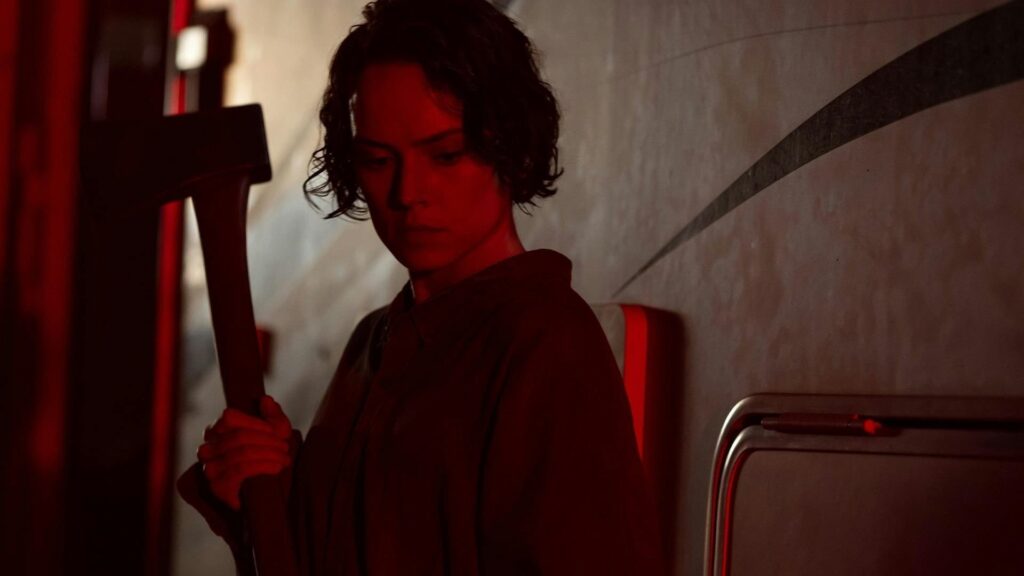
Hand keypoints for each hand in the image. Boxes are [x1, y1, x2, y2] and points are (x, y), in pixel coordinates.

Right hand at [197, 395, 292, 510]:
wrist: (270, 494)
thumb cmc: (270, 457)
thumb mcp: (277, 434)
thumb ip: (272, 415)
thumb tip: (265, 400)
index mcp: (216, 431)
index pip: (229, 418)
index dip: (256, 423)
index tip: (276, 430)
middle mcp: (207, 449)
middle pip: (239, 437)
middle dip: (268, 441)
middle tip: (285, 447)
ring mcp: (210, 469)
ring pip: (241, 454)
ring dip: (269, 454)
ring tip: (284, 458)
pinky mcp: (217, 488)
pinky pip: (240, 471)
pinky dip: (263, 467)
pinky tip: (277, 467)